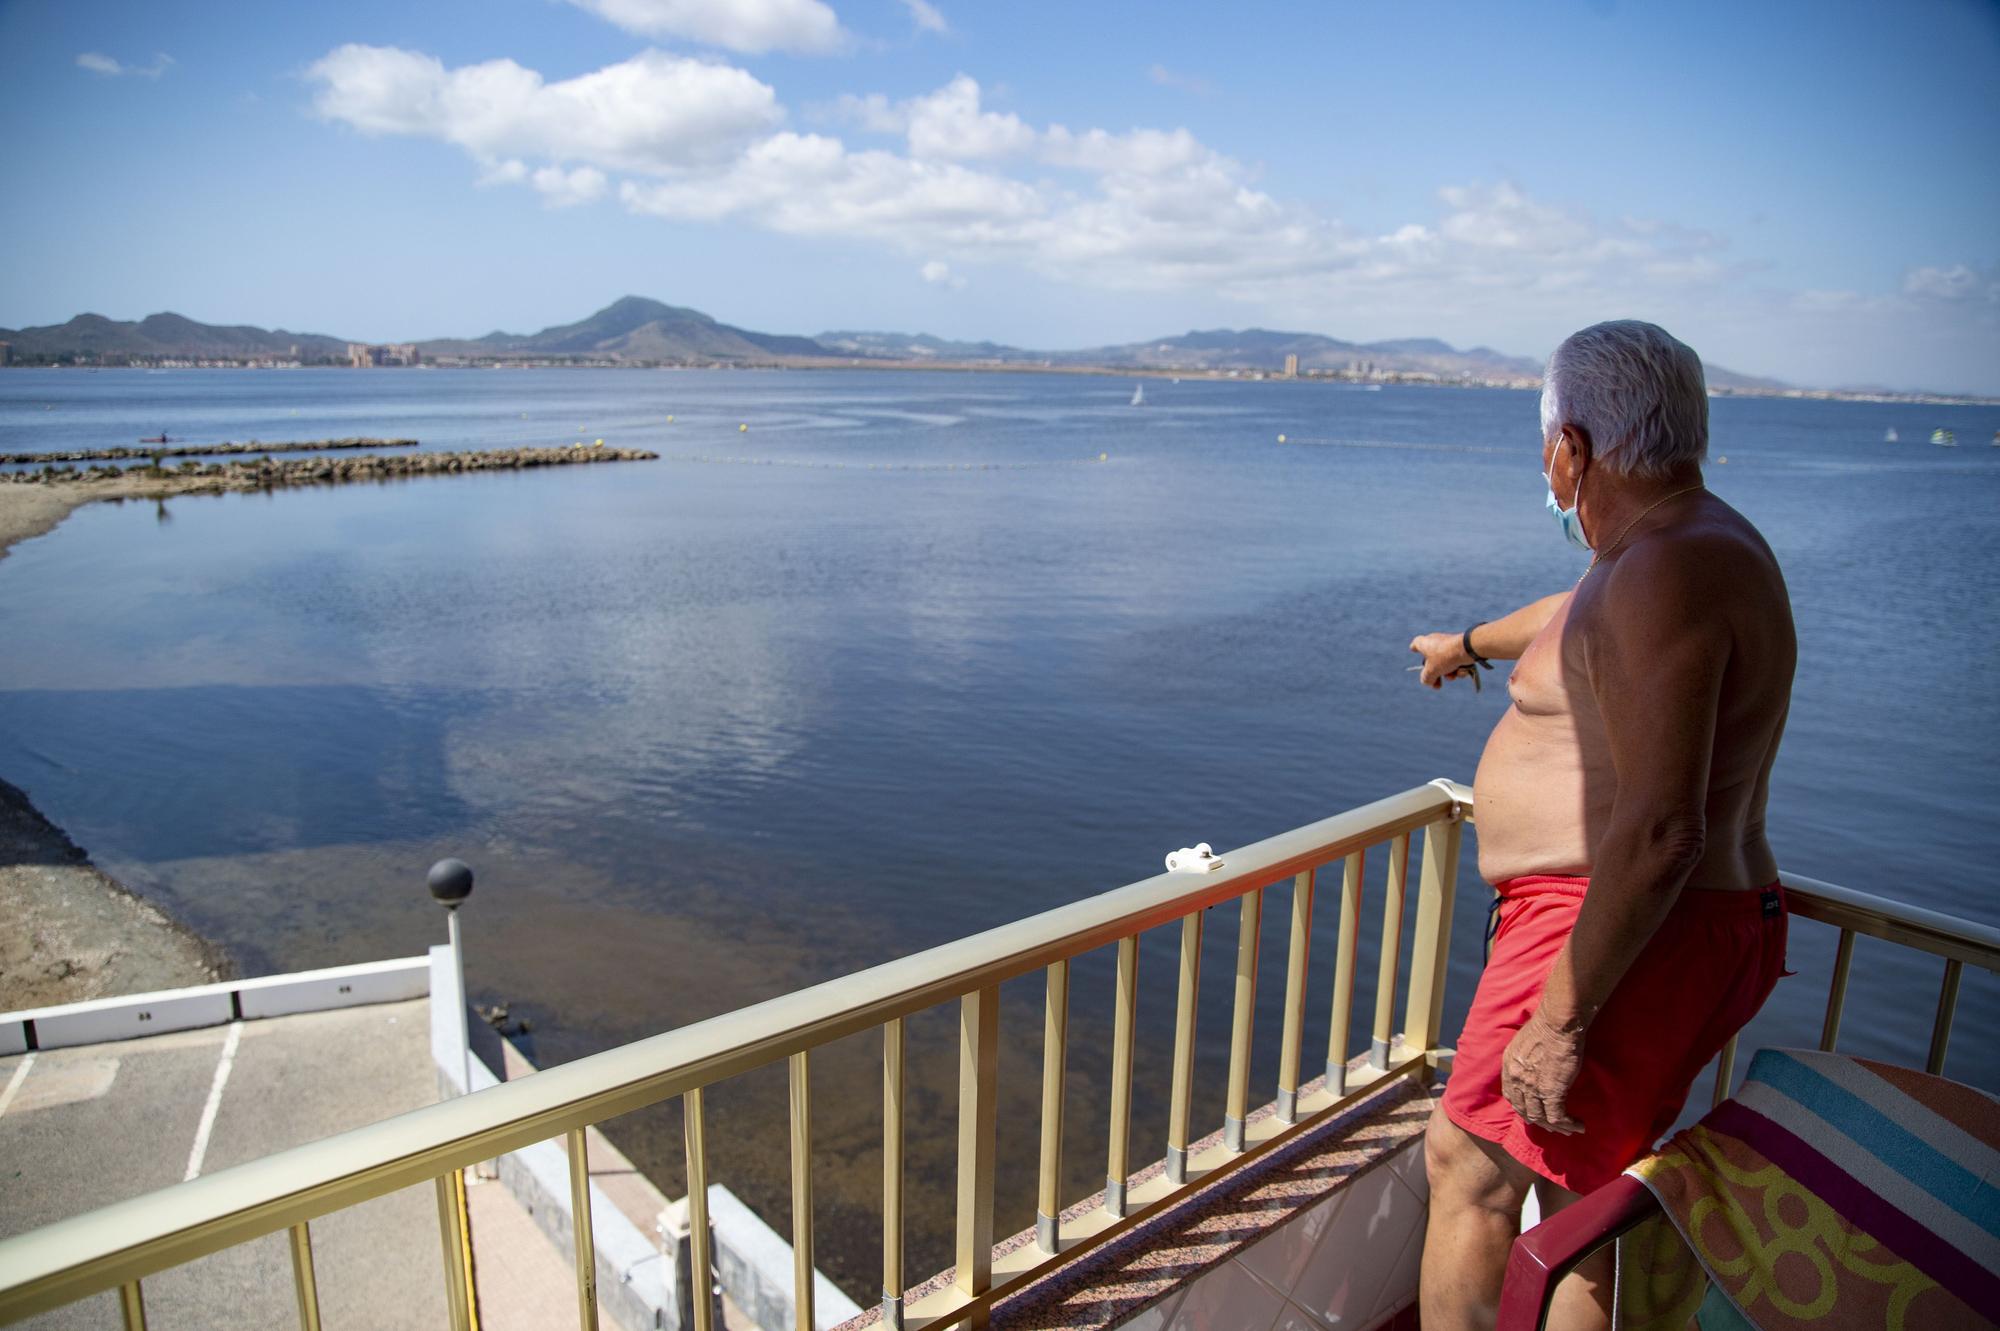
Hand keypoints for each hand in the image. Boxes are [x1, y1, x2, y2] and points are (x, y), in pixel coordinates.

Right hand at [1408, 632, 1473, 688]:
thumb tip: (1427, 681)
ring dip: (1449, 673)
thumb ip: (1426, 678)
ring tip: (1452, 676)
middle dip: (1436, 674)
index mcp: (1425, 643)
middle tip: (1438, 685)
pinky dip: (1458, 668)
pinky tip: (1461, 670)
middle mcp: (1436, 641)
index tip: (1413, 650)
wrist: (1467, 649)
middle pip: (1432, 660)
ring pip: (1446, 663)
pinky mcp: (1461, 648)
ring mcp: (1449, 644)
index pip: (1417, 644)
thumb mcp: (1431, 672)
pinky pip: (1456, 661)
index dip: (1415, 648)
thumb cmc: (1444, 657)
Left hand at [1500, 1010, 1585, 1133]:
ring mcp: (1532, 1088)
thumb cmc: (1547, 1027)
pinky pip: (1557, 1117)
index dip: (1522, 1107)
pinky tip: (1579, 1125)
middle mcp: (1517, 1079)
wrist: (1557, 1024)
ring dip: (1556, 1127)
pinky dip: (1568, 1124)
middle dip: (1539, 1121)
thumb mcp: (1525, 1043)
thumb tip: (1534, 1067)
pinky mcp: (1551, 1092)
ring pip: (1541, 1118)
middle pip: (1524, 1110)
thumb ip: (1525, 1059)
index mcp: (1509, 1066)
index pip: (1511, 1095)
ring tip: (1569, 1130)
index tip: (1534, 1112)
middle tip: (1552, 1127)